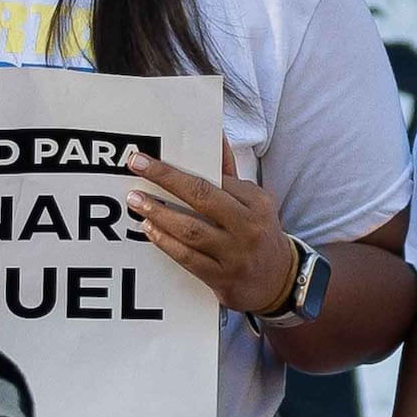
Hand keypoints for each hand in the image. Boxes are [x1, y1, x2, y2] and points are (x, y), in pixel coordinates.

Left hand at [124, 149, 296, 317]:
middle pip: (202, 197)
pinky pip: (188, 258)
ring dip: (160, 213)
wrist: (279, 280)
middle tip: (137, 166)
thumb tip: (216, 136)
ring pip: (191, 230)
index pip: (216, 179)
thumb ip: (230, 173)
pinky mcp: (223, 279)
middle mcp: (248, 227)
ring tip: (137, 200)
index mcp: (256, 203)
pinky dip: (166, 242)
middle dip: (166, 178)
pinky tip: (150, 229)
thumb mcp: (254, 202)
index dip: (180, 168)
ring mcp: (236, 255)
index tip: (151, 158)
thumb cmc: (259, 233)